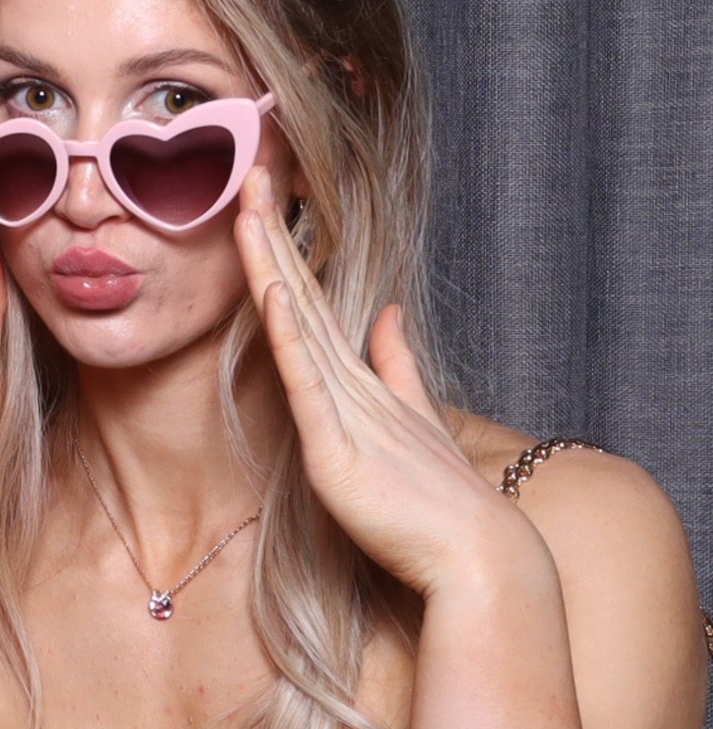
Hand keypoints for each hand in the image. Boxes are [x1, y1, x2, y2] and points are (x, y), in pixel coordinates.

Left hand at [236, 169, 525, 595]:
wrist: (476, 558)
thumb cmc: (438, 501)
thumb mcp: (409, 422)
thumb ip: (397, 365)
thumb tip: (385, 313)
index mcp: (355, 378)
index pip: (308, 298)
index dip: (282, 247)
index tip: (260, 199)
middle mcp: (348, 381)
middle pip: (298, 292)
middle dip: (272, 232)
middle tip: (250, 169)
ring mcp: (343, 409)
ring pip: (296, 321)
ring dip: (272, 262)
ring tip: (252, 205)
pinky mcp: (335, 444)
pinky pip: (307, 380)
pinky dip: (291, 333)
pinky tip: (276, 289)